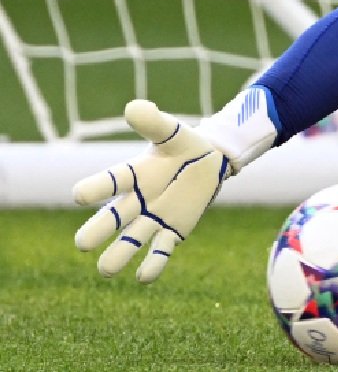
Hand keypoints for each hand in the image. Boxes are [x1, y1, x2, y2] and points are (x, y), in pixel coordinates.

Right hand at [73, 100, 233, 282]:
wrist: (211, 160)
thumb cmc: (185, 145)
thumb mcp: (173, 132)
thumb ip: (153, 122)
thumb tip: (133, 106)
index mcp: (132, 174)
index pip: (110, 181)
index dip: (95, 188)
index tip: (79, 195)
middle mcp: (137, 199)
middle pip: (112, 217)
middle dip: (98, 230)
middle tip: (82, 244)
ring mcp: (153, 217)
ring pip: (131, 239)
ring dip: (119, 255)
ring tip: (105, 271)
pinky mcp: (173, 229)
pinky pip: (160, 249)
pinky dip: (153, 263)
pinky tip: (144, 278)